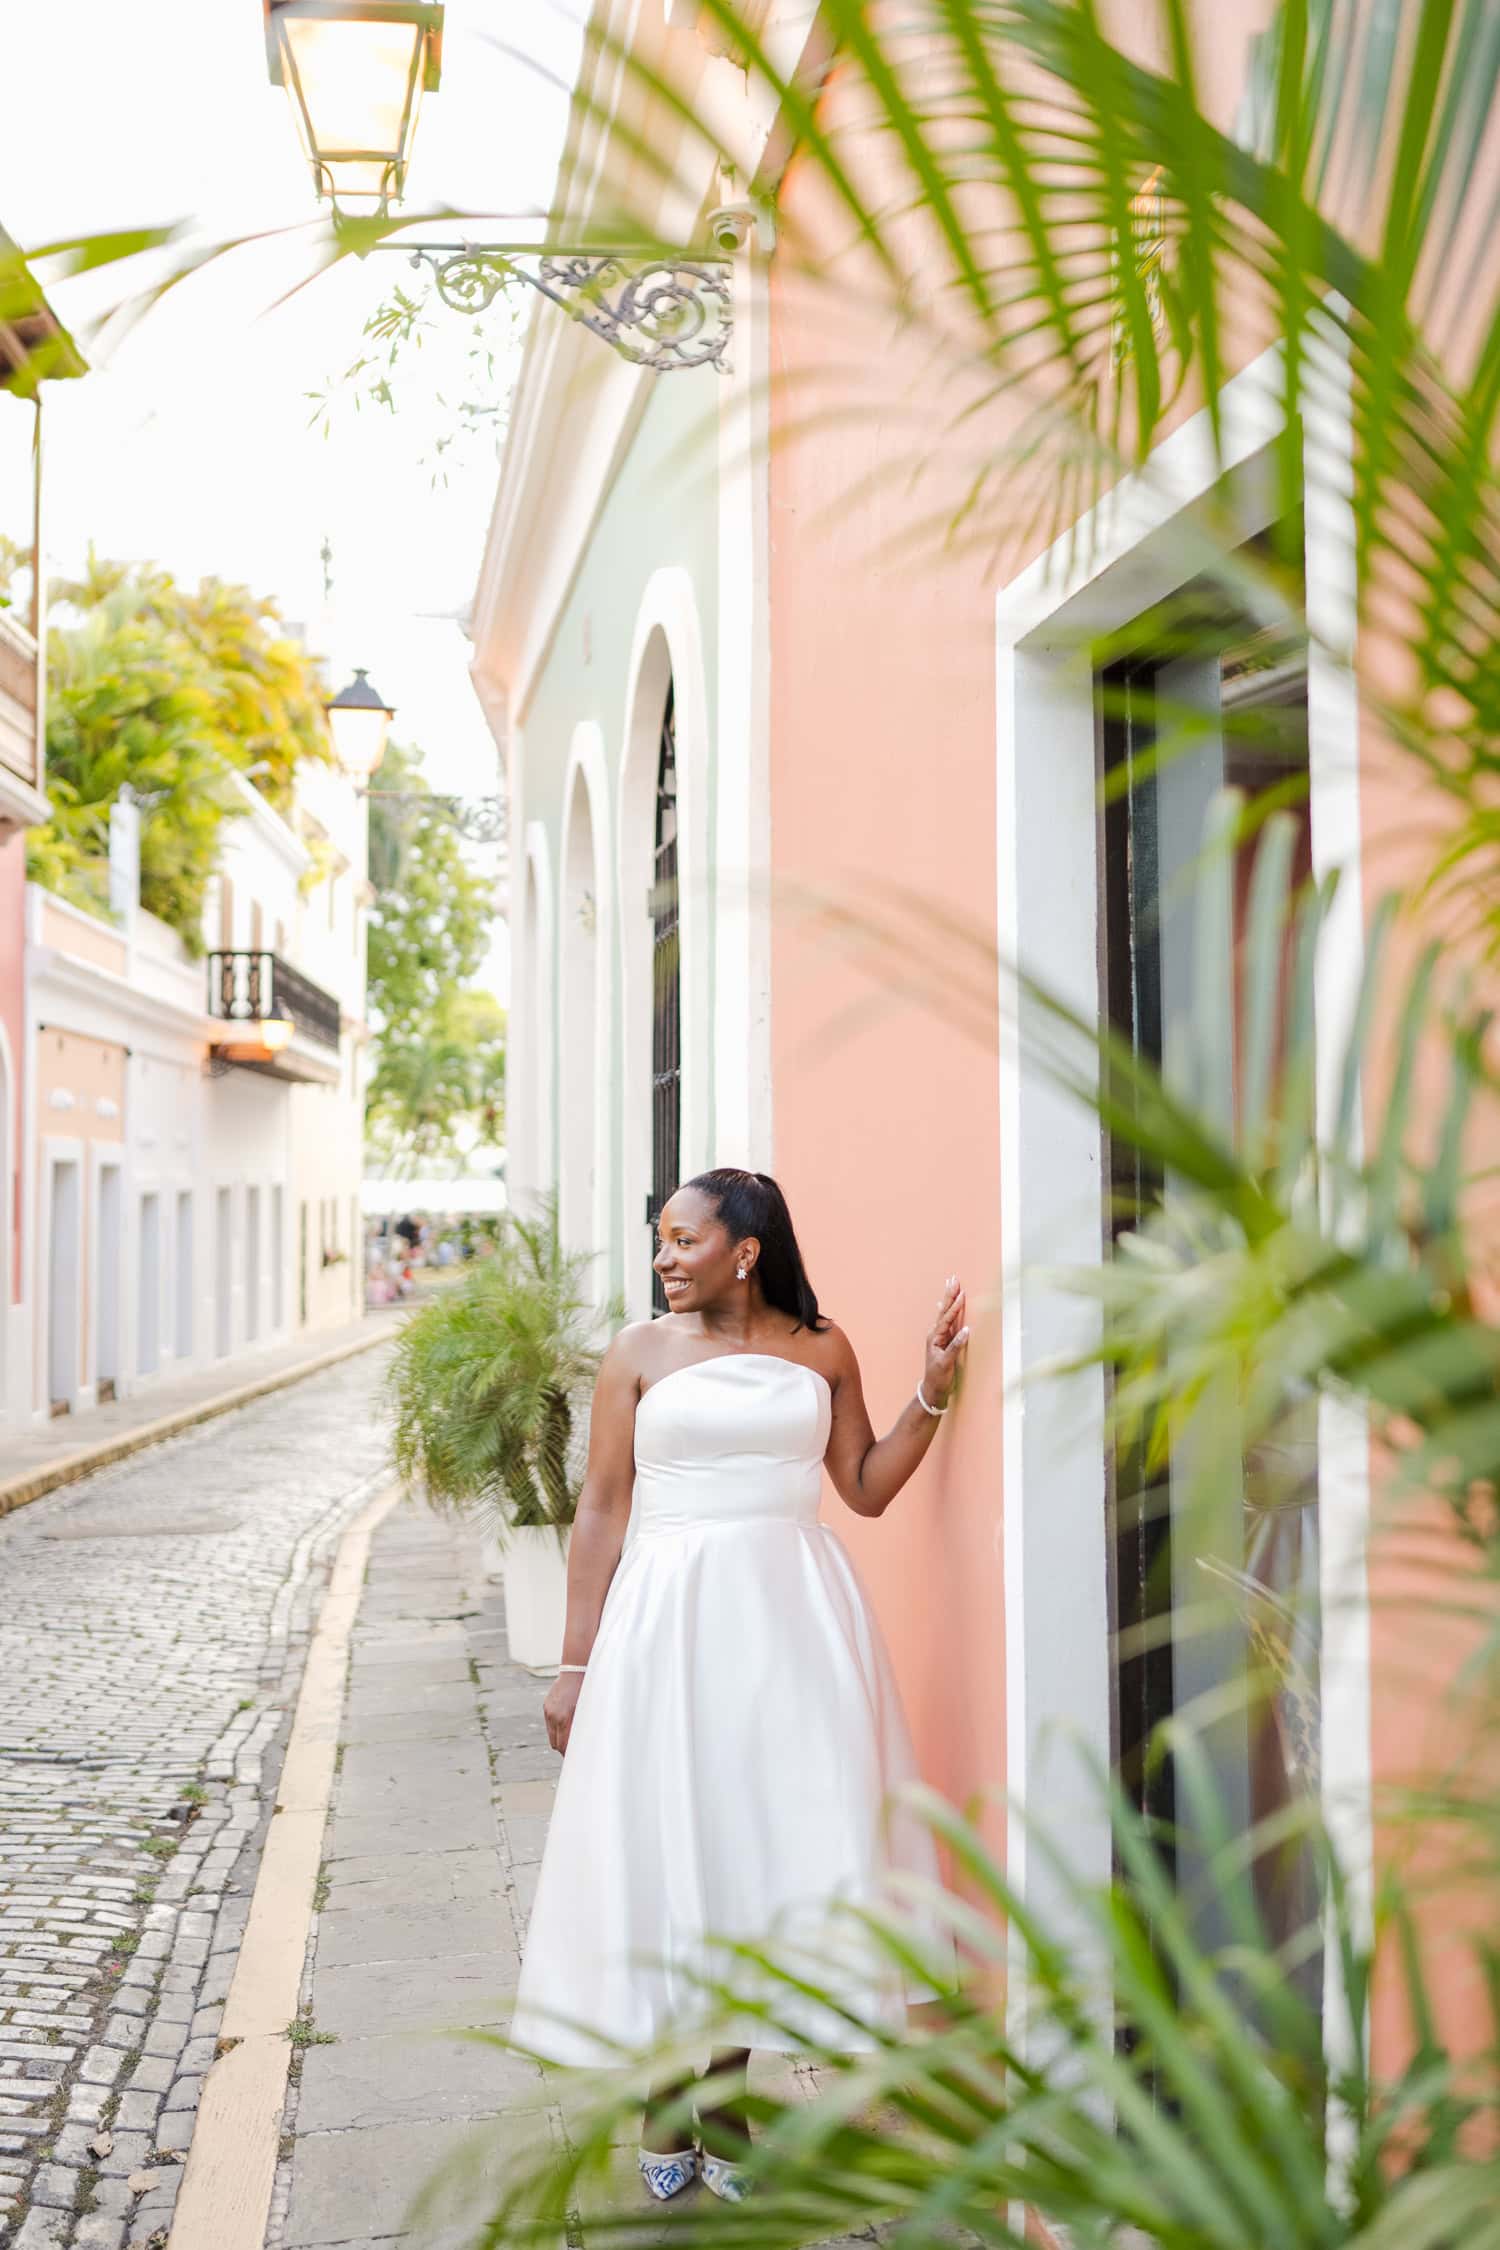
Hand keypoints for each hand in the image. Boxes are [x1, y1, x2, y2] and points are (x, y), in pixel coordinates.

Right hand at [543, 1671, 583, 1755]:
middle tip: (573, 1753)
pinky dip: (556, 1728)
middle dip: (563, 1749)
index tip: (575, 1758)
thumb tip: (582, 1743)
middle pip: (555, 1743)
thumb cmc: (586, 1690)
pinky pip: (549, 1724)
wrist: (575, 1670)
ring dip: (559, 1739)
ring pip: (551, 1735)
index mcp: (564, 1718)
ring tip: (569, 1741)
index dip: (568, 1754)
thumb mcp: (587, 1710)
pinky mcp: (546, 1706)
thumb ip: (582, 1727)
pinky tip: (565, 1726)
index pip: (563, 1745)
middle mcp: (554, 1716)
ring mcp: (548, 1711)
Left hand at [923, 1275, 968, 1407]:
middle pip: (944, 1310)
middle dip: (949, 1294)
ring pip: (945, 1314)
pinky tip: (942, 1305)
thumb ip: (956, 1346)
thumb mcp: (947, 1363)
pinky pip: (947, 1322)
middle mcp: (936, 1335)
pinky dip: (947, 1311)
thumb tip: (966, 1330)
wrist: (933, 1390)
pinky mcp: (944, 1342)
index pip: (947, 1318)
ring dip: (949, 1299)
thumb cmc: (938, 1377)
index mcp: (935, 1338)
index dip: (955, 1306)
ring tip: (951, 1285)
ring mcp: (939, 1337)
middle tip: (953, 1279)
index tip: (962, 1293)